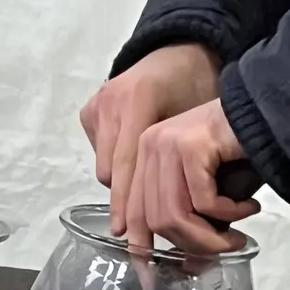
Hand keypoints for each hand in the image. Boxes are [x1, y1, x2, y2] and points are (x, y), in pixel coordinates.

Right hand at [81, 44, 222, 237]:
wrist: (180, 51)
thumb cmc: (198, 87)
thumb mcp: (200, 122)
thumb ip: (186, 163)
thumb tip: (188, 219)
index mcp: (140, 98)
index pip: (130, 165)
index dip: (129, 204)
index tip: (127, 236)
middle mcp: (112, 100)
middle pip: (113, 173)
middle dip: (126, 205)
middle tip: (134, 238)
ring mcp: (98, 104)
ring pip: (106, 168)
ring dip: (124, 185)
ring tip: (146, 193)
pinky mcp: (90, 110)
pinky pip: (99, 154)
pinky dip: (116, 165)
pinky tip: (134, 162)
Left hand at [124, 100, 259, 254]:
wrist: (272, 114)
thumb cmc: (241, 155)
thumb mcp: (208, 196)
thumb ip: (193, 226)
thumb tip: (186, 267)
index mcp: (145, 159)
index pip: (134, 214)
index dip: (140, 252)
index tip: (151, 281)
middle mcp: (149, 147)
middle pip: (156, 221)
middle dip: (193, 246)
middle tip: (226, 249)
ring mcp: (167, 143)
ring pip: (176, 215)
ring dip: (211, 237)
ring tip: (237, 238)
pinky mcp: (191, 145)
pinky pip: (204, 201)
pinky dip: (229, 213)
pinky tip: (248, 207)